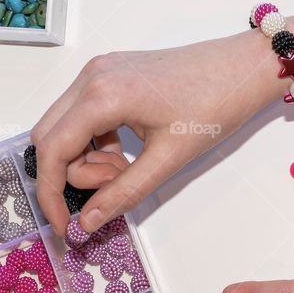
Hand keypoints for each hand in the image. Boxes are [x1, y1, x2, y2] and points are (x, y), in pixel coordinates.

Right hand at [30, 37, 268, 234]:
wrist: (244, 69)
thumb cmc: (216, 105)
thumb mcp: (169, 158)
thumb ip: (124, 192)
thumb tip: (88, 221)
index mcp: (102, 95)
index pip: (51, 150)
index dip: (51, 192)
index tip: (65, 224)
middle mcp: (92, 77)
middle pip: (50, 137)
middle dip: (70, 173)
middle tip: (109, 189)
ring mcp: (100, 71)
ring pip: (66, 126)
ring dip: (86, 158)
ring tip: (127, 170)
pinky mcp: (112, 74)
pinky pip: (84, 115)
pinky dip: (97, 141)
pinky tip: (128, 153)